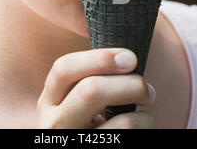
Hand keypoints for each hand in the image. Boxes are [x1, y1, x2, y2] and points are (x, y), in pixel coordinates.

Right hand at [36, 48, 155, 127]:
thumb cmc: (86, 129)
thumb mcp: (74, 105)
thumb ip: (89, 81)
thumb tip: (126, 57)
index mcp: (49, 101)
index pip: (64, 68)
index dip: (101, 58)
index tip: (130, 58)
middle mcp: (54, 123)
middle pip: (92, 91)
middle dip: (130, 84)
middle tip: (147, 90)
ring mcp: (75, 143)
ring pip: (122, 121)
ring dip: (144, 115)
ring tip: (146, 116)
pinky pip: (129, 135)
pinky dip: (145, 126)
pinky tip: (141, 128)